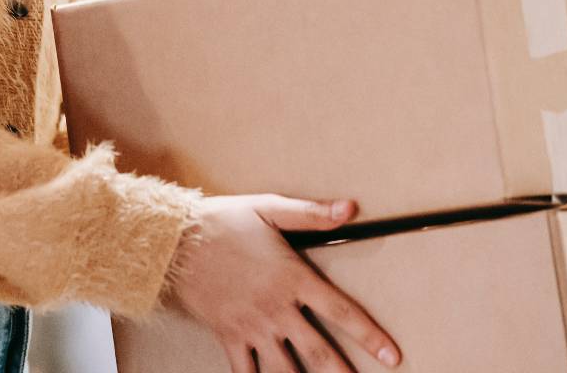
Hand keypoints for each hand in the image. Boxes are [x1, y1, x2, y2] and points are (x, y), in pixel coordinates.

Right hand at [165, 194, 401, 372]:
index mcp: (293, 278)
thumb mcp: (269, 209)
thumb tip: (350, 208)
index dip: (369, 336)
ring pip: (284, 370)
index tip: (392, 356)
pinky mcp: (229, 336)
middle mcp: (276, 308)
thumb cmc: (224, 221)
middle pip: (318, 352)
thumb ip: (311, 213)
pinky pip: (245, 372)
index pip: (341, 312)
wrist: (175, 241)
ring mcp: (252, 326)